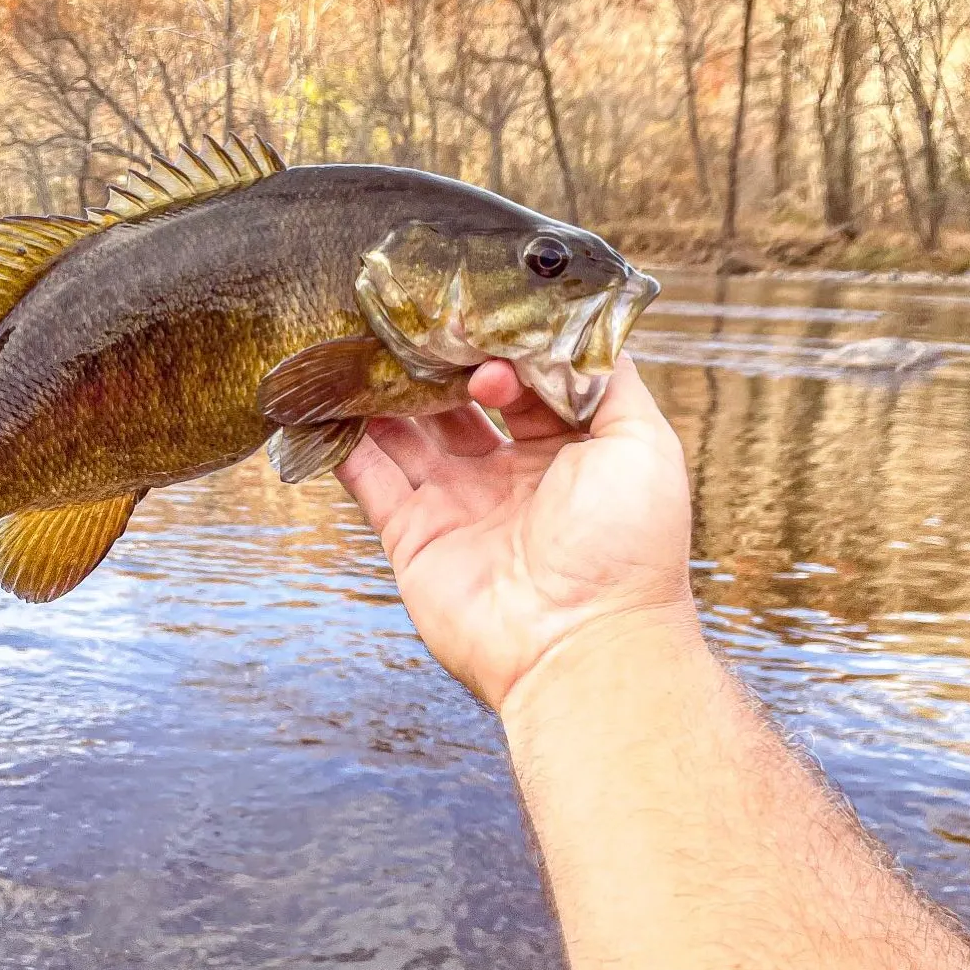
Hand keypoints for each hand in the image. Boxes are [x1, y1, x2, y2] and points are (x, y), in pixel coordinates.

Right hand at [335, 356, 693, 712]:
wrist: (581, 646)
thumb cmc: (624, 548)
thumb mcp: (642, 444)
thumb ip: (611, 380)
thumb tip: (575, 329)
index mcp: (564, 453)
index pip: (521, 383)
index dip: (500, 352)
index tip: (481, 331)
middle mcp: (509, 476)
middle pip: (457, 403)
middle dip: (434, 364)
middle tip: (408, 322)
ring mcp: (458, 506)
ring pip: (408, 434)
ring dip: (384, 393)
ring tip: (360, 345)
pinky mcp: (413, 538)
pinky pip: (371, 481)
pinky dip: (346, 444)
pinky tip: (328, 403)